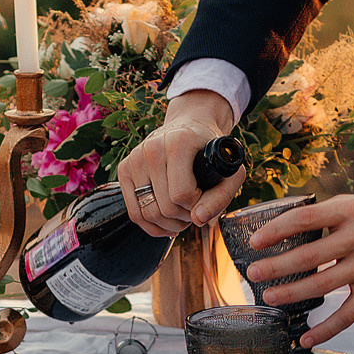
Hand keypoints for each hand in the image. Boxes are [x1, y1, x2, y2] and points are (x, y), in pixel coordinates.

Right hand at [117, 90, 242, 237]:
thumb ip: (221, 197)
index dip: (197, 205)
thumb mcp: (229, 171)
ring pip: (148, 214)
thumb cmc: (209, 151)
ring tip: (182, 214)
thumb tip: (197, 220)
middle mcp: (152, 148)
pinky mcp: (124, 169)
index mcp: (178, 142)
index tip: (204, 194)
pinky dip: (152, 226)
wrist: (188, 128)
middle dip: (184, 217)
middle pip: (164, 208)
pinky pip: (134, 213)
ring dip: (169, 224)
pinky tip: (166, 221)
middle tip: (195, 208)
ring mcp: (135, 158)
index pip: (182, 194)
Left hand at [243, 194, 353, 346]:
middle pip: (308, 256)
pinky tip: (307, 338)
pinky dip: (326, 328)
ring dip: (291, 293)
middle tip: (254, 273)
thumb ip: (328, 215)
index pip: (304, 220)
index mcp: (348, 212)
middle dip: (276, 267)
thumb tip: (291, 226)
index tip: (255, 241)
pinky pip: (348, 314)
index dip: (276, 230)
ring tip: (270, 297)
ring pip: (322, 285)